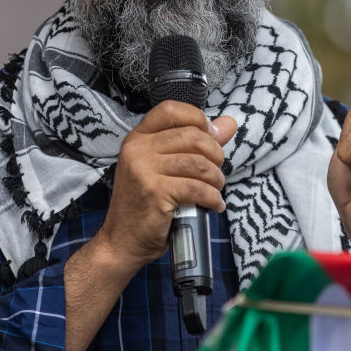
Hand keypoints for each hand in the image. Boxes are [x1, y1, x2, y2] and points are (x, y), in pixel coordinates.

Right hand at [97, 101, 237, 269]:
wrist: (122, 241)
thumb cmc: (145, 205)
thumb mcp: (165, 168)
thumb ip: (197, 144)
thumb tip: (229, 123)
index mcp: (138, 139)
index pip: (170, 109)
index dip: (197, 118)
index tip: (211, 135)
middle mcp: (137, 149)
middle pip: (192, 135)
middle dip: (215, 154)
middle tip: (216, 172)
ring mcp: (143, 170)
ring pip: (199, 163)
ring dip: (216, 179)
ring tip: (215, 190)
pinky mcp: (155, 192)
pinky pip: (197, 188)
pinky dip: (213, 198)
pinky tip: (214, 205)